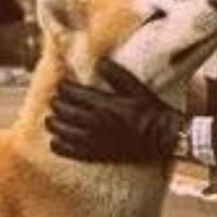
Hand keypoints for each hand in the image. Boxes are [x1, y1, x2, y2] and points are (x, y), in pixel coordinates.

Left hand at [46, 58, 184, 162]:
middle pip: (61, 110)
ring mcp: (93, 140)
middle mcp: (94, 122)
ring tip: (54, 119)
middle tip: (58, 100)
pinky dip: (58, 144)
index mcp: (102, 104)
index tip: (64, 85)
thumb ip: (116, 75)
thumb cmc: (150, 110)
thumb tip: (99, 62)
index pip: (69, 92)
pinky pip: (68, 151)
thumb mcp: (136, 88)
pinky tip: (55, 140)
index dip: (63, 87)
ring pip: (60, 130)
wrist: (162, 137)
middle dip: (56, 103)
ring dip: (54, 123)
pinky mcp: (95, 154)